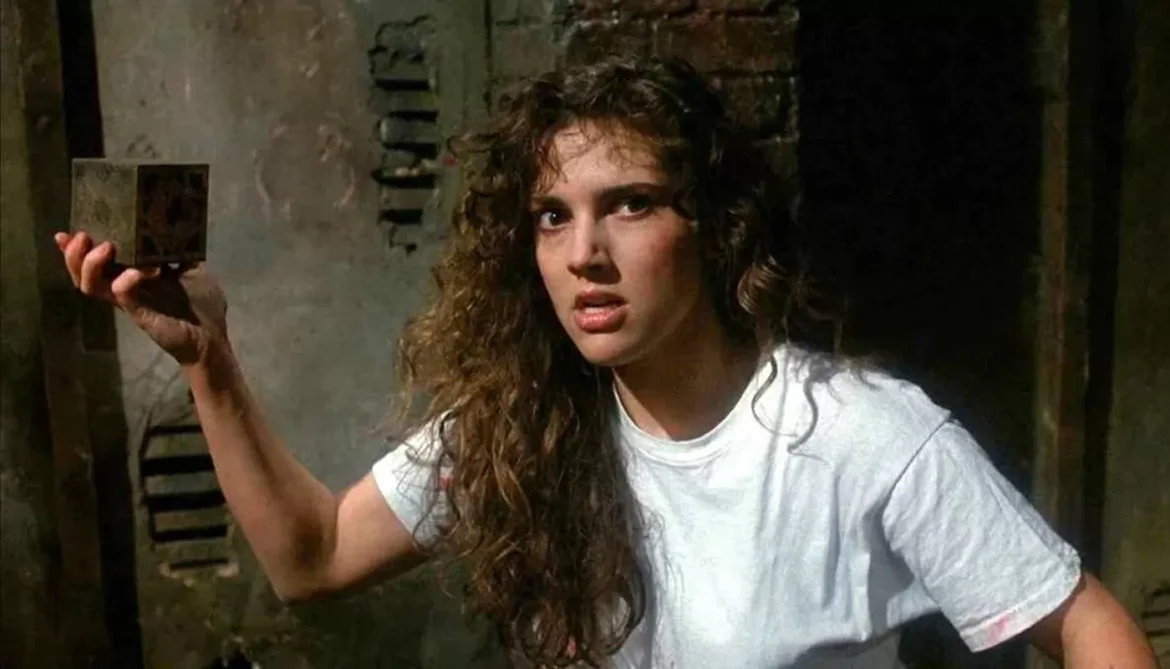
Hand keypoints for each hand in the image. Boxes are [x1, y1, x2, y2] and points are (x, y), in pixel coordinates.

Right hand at [56, 231, 229, 365]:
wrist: (213, 337)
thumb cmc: (201, 305)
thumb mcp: (193, 270)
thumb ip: (181, 251)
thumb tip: (176, 227)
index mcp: (133, 276)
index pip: (98, 262)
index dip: (78, 249)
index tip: (68, 233)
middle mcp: (125, 288)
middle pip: (84, 273)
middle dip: (75, 253)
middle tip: (83, 236)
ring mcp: (131, 301)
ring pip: (91, 286)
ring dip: (91, 264)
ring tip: (106, 248)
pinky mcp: (141, 314)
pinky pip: (122, 296)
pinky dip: (125, 281)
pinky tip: (139, 272)